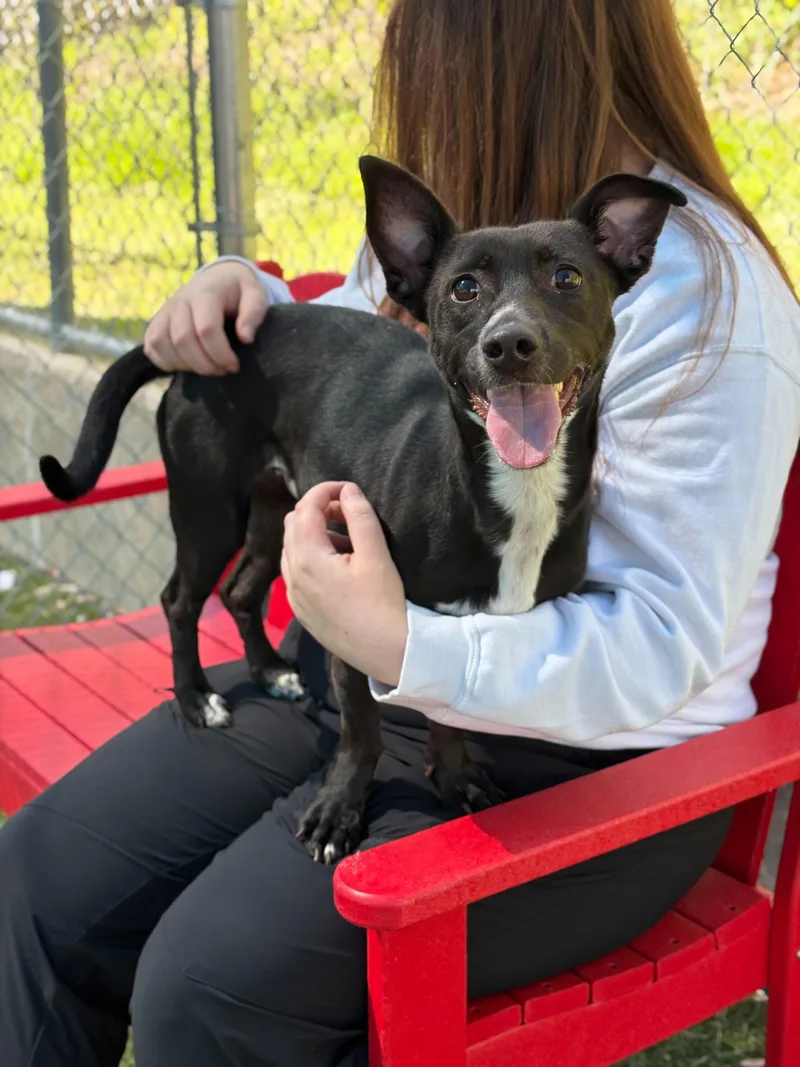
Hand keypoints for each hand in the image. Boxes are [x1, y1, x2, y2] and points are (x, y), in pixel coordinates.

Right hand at [143, 261, 268, 374]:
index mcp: (205, 292)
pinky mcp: (156, 322)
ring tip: (207, 368)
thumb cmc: (238, 291)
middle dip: (205, 364)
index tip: (234, 365)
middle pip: (183, 340)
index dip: (220, 353)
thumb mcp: (255, 294)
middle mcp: (180, 300)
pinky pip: (151, 347)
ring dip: (186, 365)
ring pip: (162, 345)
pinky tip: (188, 365)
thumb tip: (246, 338)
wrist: (218, 278)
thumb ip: (254, 313)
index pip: (206, 329)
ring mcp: (165, 311)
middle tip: (223, 370)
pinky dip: (166, 362)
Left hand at [281, 482, 407, 686]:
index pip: (306, 508)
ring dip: (314, 534)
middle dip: (317, 510)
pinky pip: (296, 572)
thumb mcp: (376, 554)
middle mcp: (291, 575)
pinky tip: (339, 566)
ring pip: (292, 548)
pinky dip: (311, 557)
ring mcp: (293, 596)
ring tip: (348, 540)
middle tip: (348, 511)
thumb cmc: (384, 603)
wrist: (388, 652)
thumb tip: (348, 491)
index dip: (325, 490)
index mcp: (307, 558)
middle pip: (293, 525)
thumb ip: (359, 517)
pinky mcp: (301, 611)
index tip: (349, 488)